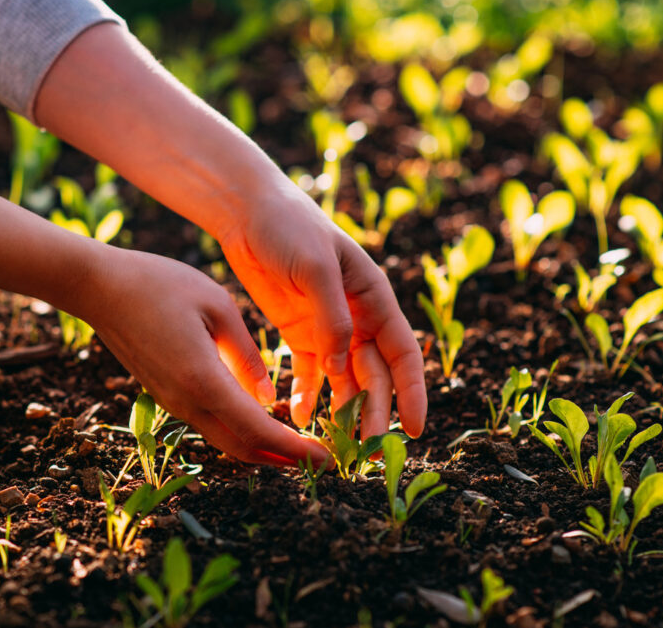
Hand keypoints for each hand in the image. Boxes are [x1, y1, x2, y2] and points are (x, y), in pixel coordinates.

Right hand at [77, 247, 331, 465]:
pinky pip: (210, 423)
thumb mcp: (217, 306)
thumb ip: (245, 354)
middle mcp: (186, 401)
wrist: (99, 289)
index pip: (257, 430)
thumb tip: (267, 396)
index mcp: (202, 379)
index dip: (295, 450)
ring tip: (298, 447)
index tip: (327, 459)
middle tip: (322, 461)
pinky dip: (241, 432)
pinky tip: (261, 421)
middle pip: (242, 448)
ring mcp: (172, 402)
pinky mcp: (165, 395)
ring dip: (263, 449)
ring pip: (225, 440)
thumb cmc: (159, 284)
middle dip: (284, 460)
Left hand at [216, 179, 426, 438]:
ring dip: (344, 410)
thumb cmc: (289, 227)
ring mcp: (328, 326)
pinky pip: (310, 372)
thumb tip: (340, 366)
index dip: (412, 392)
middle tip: (367, 451)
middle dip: (375, 412)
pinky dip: (308, 394)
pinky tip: (298, 416)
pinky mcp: (298, 331)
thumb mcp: (315, 267)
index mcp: (374, 296)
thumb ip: (331, 317)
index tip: (414, 429)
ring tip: (336, 444)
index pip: (403, 353)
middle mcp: (357, 316)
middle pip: (374, 375)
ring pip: (344, 379)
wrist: (248, 211)